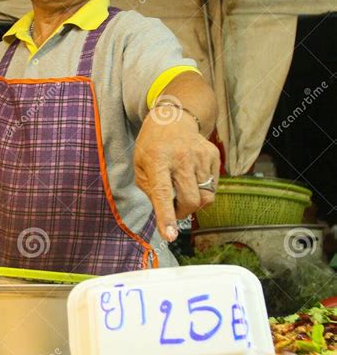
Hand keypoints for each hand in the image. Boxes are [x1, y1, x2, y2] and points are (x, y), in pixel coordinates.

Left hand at [134, 109, 219, 241]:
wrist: (173, 119)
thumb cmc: (152, 147)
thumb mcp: (140, 167)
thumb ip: (150, 192)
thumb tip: (165, 217)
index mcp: (157, 160)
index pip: (163, 193)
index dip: (167, 216)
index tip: (170, 235)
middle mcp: (181, 157)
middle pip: (191, 200)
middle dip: (183, 213)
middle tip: (175, 208)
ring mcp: (200, 155)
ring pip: (206, 197)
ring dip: (193, 202)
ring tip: (183, 190)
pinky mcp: (213, 155)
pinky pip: (213, 187)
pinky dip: (203, 190)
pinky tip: (192, 177)